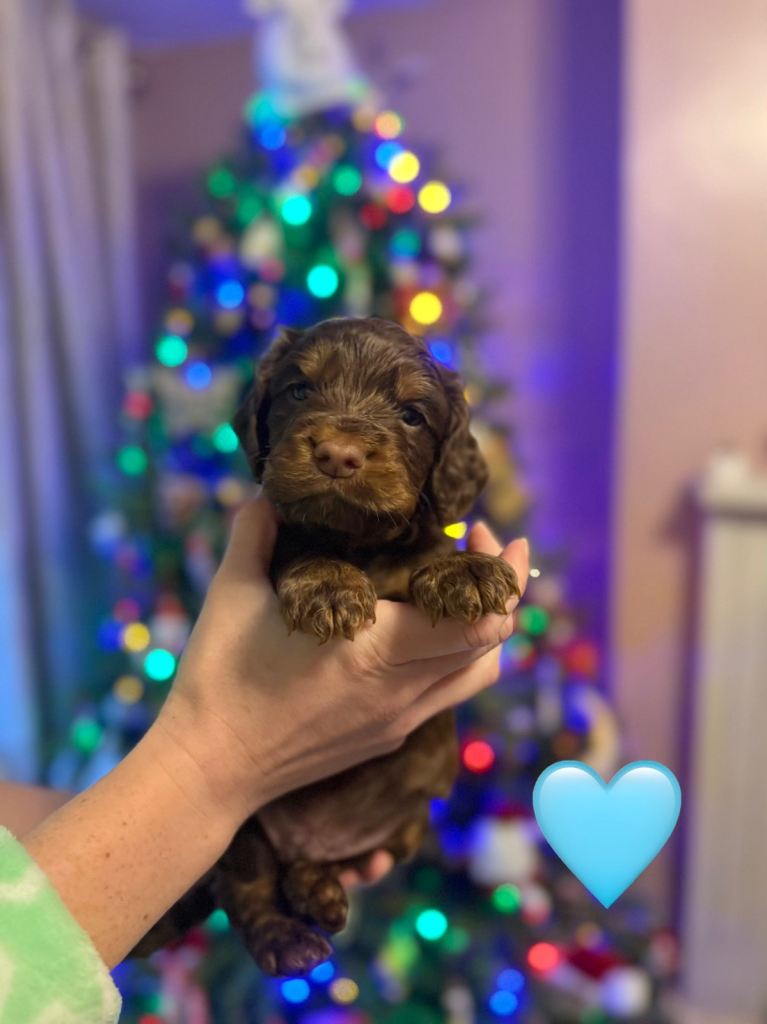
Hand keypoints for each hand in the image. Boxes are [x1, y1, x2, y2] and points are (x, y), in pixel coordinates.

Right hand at [156, 498, 529, 827]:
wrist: (209, 770)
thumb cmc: (219, 679)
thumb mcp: (232, 594)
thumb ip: (255, 532)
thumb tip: (270, 490)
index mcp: (374, 651)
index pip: (477, 622)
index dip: (498, 574)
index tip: (484, 532)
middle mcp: (400, 691)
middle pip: (491, 644)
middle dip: (501, 589)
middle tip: (477, 546)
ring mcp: (398, 720)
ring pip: (476, 675)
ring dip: (487, 629)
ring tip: (468, 589)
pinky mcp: (387, 738)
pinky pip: (444, 695)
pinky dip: (455, 657)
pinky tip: (424, 631)